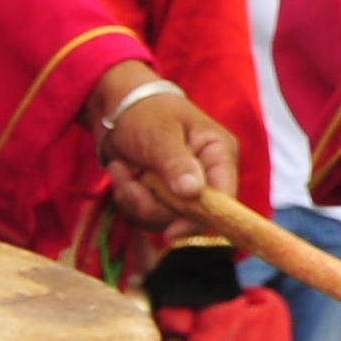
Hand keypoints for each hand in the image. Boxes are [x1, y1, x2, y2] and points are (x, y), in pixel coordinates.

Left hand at [92, 62, 240, 229]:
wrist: (116, 108)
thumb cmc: (146, 113)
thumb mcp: (161, 135)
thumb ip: (177, 164)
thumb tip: (193, 193)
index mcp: (219, 154)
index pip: (225, 196)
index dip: (202, 217)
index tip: (172, 232)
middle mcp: (206, 175)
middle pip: (190, 214)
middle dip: (153, 203)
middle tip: (131, 181)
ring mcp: (182, 188)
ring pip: (163, 217)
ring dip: (134, 198)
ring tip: (123, 170)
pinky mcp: (161, 196)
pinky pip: (145, 214)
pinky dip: (127, 197)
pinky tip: (121, 173)